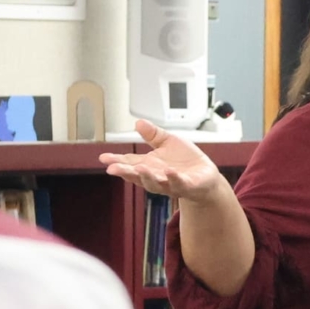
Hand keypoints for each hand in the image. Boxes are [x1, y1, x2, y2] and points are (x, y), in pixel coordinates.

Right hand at [100, 120, 225, 201]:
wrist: (206, 176)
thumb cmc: (185, 161)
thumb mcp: (168, 142)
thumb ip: (153, 135)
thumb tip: (138, 122)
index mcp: (150, 166)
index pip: (130, 163)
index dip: (116, 161)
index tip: (103, 158)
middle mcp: (157, 177)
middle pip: (138, 176)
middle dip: (126, 172)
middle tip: (113, 169)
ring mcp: (171, 183)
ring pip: (156, 183)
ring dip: (147, 176)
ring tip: (139, 168)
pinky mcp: (188, 186)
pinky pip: (179, 184)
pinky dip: (174, 178)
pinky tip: (169, 172)